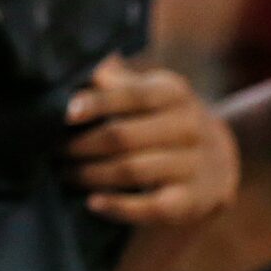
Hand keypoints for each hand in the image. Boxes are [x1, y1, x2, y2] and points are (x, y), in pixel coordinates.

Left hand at [62, 56, 240, 222]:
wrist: (219, 158)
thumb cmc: (164, 118)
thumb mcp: (150, 91)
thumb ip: (115, 80)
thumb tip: (77, 64)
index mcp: (173, 93)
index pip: (131, 95)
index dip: (96, 103)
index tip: (65, 112)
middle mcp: (189, 126)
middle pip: (123, 136)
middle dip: (81, 145)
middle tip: (51, 150)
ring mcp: (194, 165)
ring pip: (132, 169)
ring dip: (91, 174)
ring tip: (64, 174)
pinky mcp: (193, 201)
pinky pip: (151, 207)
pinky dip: (119, 206)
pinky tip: (92, 203)